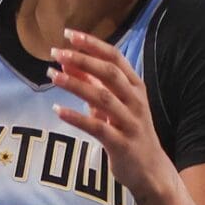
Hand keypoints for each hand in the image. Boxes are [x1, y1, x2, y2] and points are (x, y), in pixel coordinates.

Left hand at [49, 31, 180, 204]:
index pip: (114, 57)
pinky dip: (77, 118)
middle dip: (82, 60)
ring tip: (53, 75)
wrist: (150, 170)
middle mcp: (135, 101)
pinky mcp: (122, 143)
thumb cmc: (129, 132)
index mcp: (135, 86)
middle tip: (57, 52)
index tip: (69, 34)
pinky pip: (97, 128)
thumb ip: (91, 84)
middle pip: (109, 74)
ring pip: (101, 98)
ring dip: (76, 85)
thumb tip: (66, 62)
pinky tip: (59, 110)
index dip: (92, 44)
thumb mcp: (112, 105)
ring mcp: (130, 122)